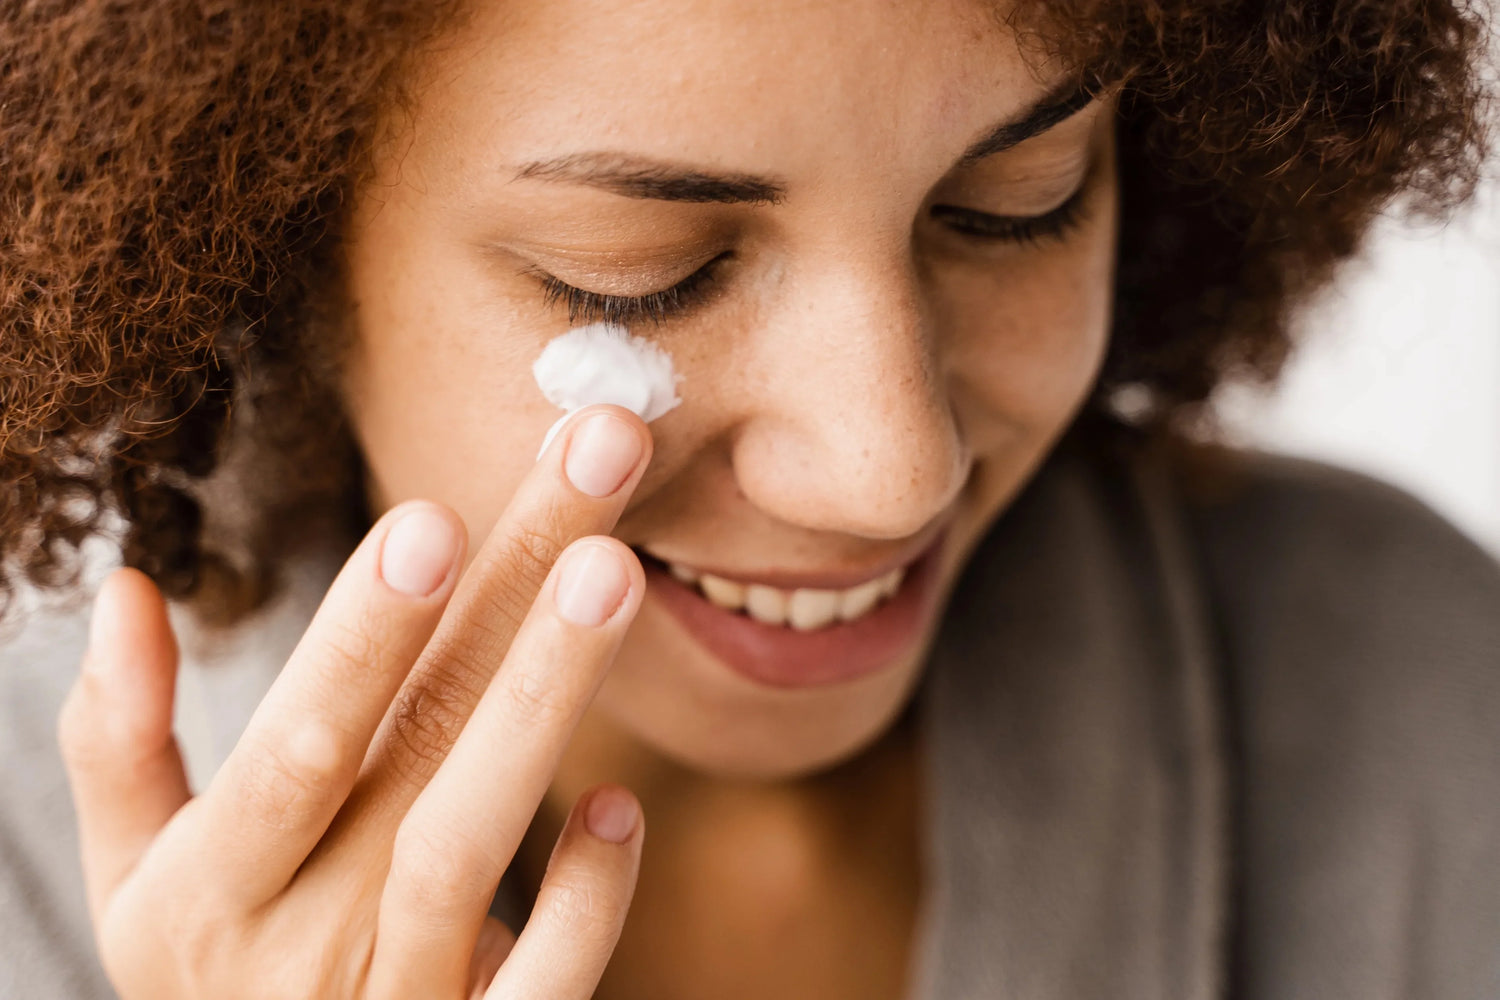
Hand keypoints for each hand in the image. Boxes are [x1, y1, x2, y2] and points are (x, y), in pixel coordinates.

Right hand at [57, 404, 652, 998]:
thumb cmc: (219, 968)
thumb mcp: (141, 876)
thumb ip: (120, 744)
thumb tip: (127, 588)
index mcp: (210, 889)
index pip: (296, 743)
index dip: (361, 633)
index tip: (435, 512)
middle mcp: (304, 942)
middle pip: (417, 745)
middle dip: (508, 592)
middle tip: (599, 453)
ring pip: (474, 844)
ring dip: (546, 703)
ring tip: (616, 570)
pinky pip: (545, 986)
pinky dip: (588, 897)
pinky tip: (624, 802)